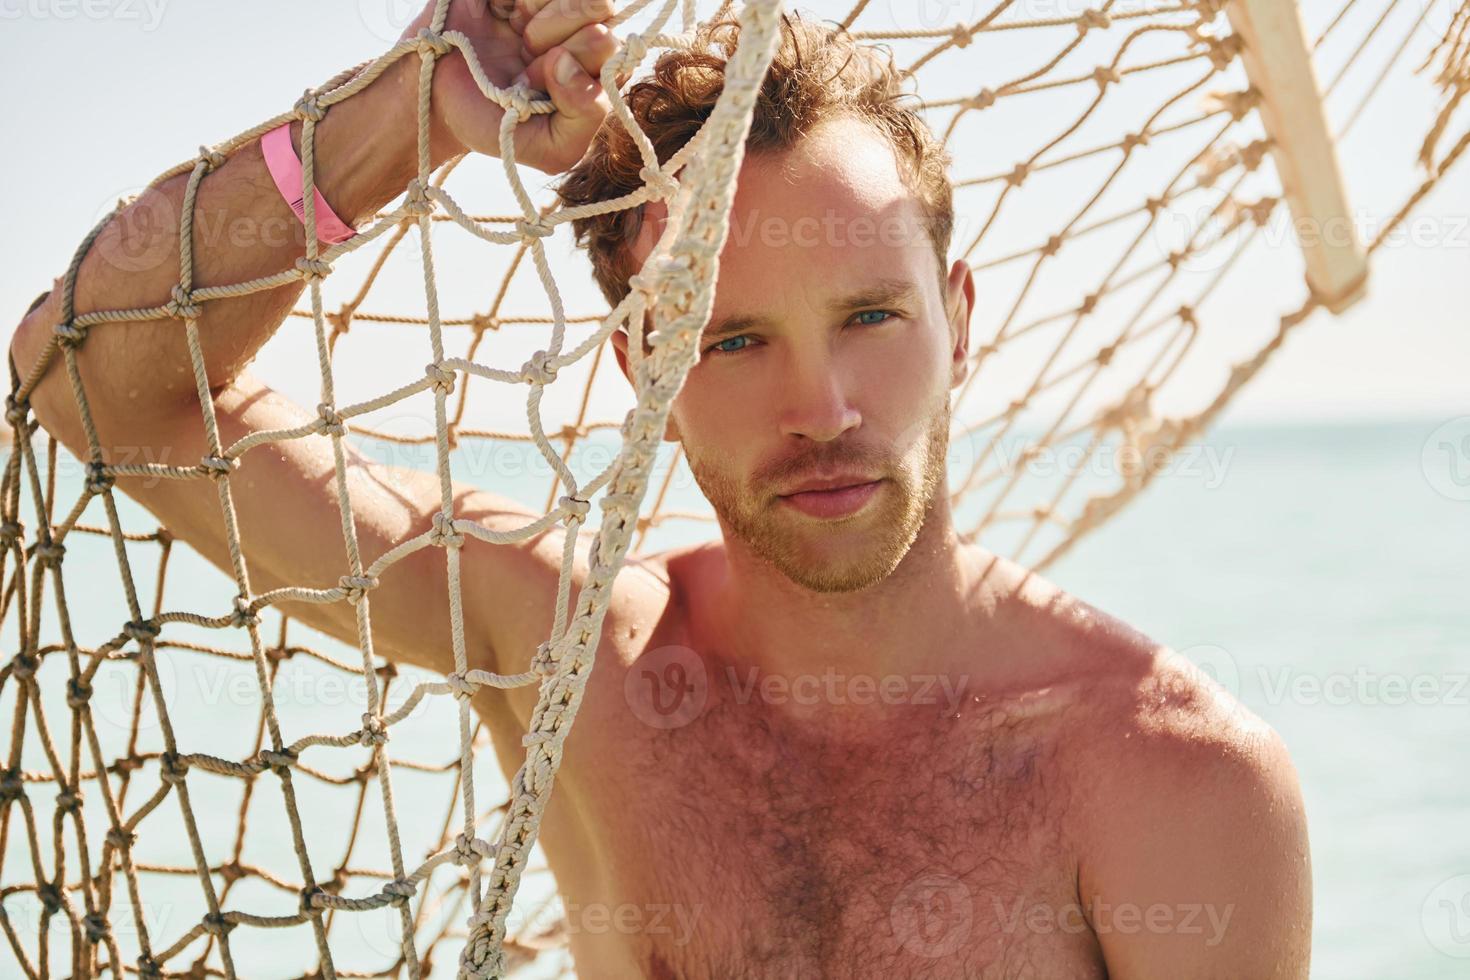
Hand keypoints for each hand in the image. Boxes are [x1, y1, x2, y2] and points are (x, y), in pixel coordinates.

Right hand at [398, 0, 621, 173]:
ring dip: (536, 17)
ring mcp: (552, 3)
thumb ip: (585, 116)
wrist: (435, 101)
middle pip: (599, 7)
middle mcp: (582, 28)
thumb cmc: (497, 125)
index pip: (612, 47)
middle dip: (558, 38)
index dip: (577, 61)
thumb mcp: (552, 147)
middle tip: (527, 58)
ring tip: (516, 36)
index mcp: (597, 67)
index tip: (540, 80)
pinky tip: (502, 12)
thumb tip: (570, 63)